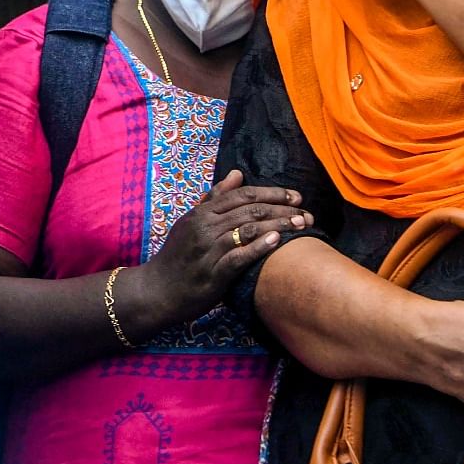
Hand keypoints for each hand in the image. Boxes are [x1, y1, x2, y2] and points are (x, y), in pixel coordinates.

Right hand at [137, 170, 310, 322]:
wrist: (157, 290)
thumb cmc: (178, 256)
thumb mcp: (191, 222)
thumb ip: (214, 198)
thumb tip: (237, 173)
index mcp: (202, 213)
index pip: (243, 195)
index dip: (273, 193)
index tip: (296, 197)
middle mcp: (205, 227)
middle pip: (251, 210)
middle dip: (283, 210)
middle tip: (306, 213)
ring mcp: (208, 250)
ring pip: (248, 230)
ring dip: (278, 226)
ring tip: (301, 226)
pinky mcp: (212, 273)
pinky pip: (239, 257)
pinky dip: (258, 247)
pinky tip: (276, 242)